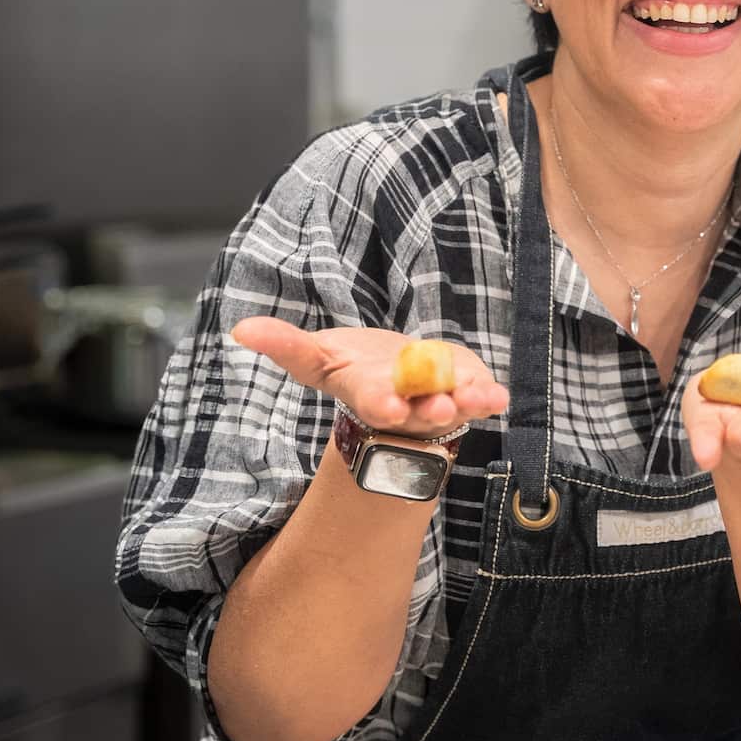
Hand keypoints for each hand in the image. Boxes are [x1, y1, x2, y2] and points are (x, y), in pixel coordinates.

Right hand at [228, 318, 508, 434]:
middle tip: (442, 407)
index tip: (389, 407)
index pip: (374, 403)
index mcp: (371, 396)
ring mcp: (440, 401)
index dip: (381, 405)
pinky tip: (499, 394)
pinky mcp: (467, 389)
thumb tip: (241, 329)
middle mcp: (408, 406)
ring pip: (456, 406)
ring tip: (481, 398)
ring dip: (468, 403)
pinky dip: (489, 395)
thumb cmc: (355, 369)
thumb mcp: (319, 357)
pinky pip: (480, 395)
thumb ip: (287, 345)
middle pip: (420, 411)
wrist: (396, 379)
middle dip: (431, 409)